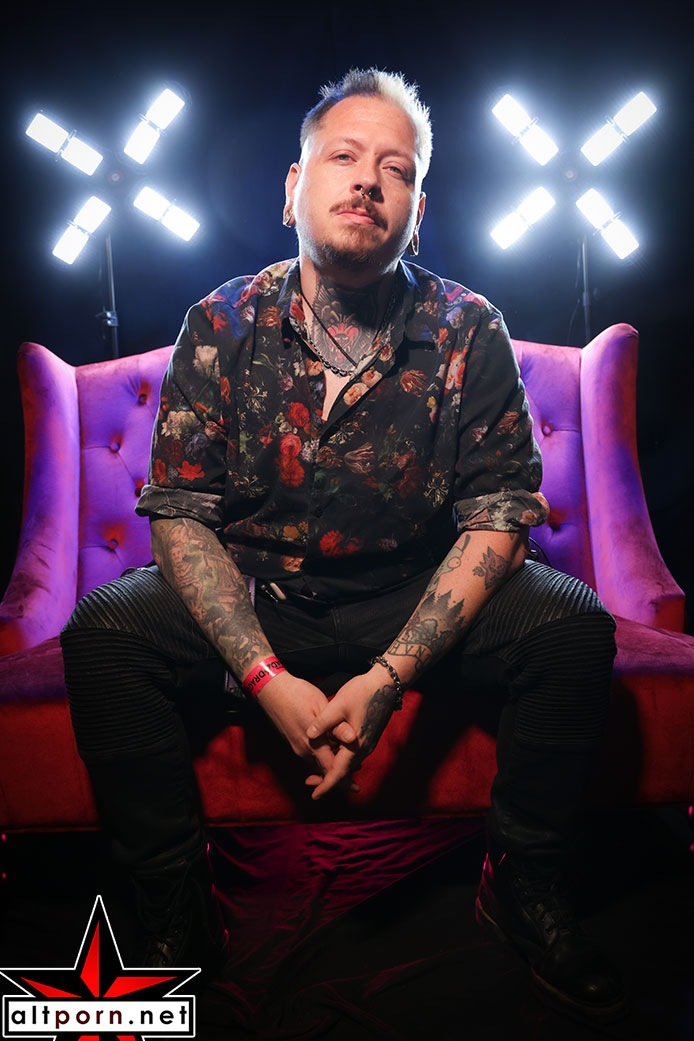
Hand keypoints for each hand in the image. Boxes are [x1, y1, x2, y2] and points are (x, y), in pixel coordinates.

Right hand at [256, 672, 358, 788]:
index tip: (357, 789)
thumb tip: (353, 738)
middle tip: (356, 782)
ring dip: (332, 767)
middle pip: (324, 771)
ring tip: (350, 767)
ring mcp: (297, 747)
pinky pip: (311, 756)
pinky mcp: (294, 742)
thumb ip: (336, 726)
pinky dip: (323, 759)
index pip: (331, 770)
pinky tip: (334, 752)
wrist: (271, 690)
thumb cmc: (298, 694)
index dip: (345, 781)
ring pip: (317, 764)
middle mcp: (303, 750)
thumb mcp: (321, 707)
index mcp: (312, 743)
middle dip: (340, 778)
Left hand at [304, 665, 398, 799]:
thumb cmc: (362, 692)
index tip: (314, 795)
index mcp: (356, 744)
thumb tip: (309, 736)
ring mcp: (367, 743)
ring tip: (316, 771)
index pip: (339, 773)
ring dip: (333, 769)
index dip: (325, 785)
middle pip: (344, 772)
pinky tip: (331, 753)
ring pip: (349, 764)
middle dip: (327, 780)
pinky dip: (341, 760)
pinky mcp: (368, 737)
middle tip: (309, 782)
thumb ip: (323, 722)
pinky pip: (353, 756)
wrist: (386, 683)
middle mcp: (364, 748)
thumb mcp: (338, 705)